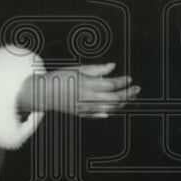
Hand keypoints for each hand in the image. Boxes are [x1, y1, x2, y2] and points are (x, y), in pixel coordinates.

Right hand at [19, 62, 139, 117]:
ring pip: (110, 108)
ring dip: (122, 103)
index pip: (111, 84)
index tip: (130, 78)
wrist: (43, 94)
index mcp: (87, 84)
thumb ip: (97, 69)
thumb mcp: (78, 68)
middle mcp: (87, 98)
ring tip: (130, 97)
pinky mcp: (82, 114)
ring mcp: (85, 108)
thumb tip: (113, 66)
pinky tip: (117, 106)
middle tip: (137, 89)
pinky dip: (111, 110)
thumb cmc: (60, 77)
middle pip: (114, 98)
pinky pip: (101, 114)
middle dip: (128, 94)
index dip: (123, 82)